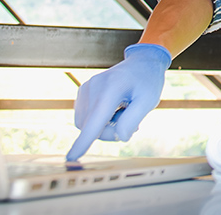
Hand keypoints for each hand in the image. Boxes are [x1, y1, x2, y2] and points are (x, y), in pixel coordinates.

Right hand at [67, 43, 172, 160]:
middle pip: (91, 128)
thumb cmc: (148, 81)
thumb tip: (118, 137)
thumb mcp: (149, 100)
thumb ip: (133, 120)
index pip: (95, 121)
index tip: (71, 158)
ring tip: (123, 110)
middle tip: (132, 121)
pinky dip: (99, 119)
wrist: (141, 62)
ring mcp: (85, 88)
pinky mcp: (82, 92)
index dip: (84, 142)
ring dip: (105, 125)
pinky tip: (114, 108)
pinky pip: (85, 117)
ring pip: (86, 125)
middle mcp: (93, 87)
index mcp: (111, 89)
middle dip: (110, 131)